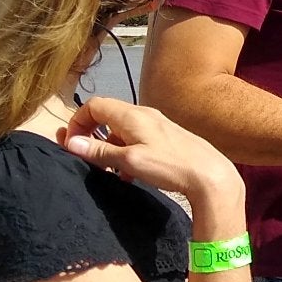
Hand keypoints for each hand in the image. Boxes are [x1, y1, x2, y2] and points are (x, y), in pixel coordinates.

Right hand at [63, 97, 242, 203]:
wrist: (211, 176)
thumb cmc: (171, 166)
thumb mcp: (130, 160)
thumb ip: (100, 150)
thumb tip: (71, 142)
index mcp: (133, 115)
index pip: (94, 105)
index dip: (77, 121)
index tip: (71, 144)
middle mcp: (144, 114)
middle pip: (107, 116)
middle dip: (92, 135)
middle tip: (86, 157)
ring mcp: (157, 126)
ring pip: (122, 130)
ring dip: (109, 147)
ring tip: (108, 171)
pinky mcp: (167, 139)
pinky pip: (137, 140)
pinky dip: (125, 153)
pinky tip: (128, 174)